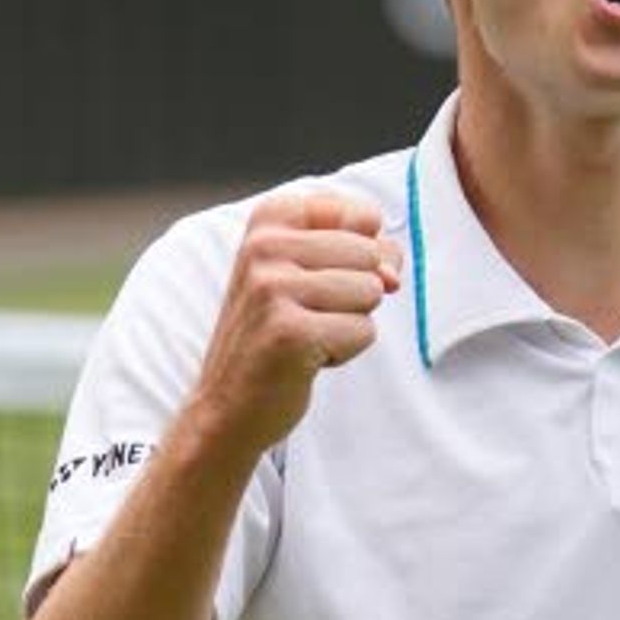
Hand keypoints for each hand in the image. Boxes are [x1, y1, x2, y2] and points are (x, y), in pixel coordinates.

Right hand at [182, 187, 401, 465]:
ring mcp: (273, 287)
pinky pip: (364, 331)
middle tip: (307, 315)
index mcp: (268, 219)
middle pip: (370, 255)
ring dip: (349, 324)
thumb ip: (361, 253)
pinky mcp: (289, 331)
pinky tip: (305, 358)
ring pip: (371, 291)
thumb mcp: (307, 273)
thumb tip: (392, 274)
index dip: (363, 253)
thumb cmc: (274, 334)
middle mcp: (264, 246)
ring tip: (306, 335)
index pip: (364, 214)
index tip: (323, 276)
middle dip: (354, 294)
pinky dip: (344, 352)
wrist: (227, 405)